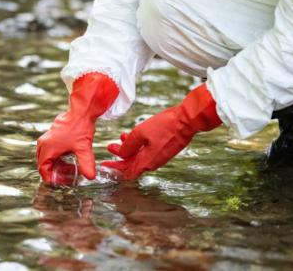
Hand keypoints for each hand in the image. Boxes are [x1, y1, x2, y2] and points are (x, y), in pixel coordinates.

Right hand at [37, 72, 118, 184]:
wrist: (81, 111)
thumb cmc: (80, 127)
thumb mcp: (84, 148)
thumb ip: (86, 163)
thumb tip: (90, 177)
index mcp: (47, 148)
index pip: (43, 170)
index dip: (52, 178)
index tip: (63, 182)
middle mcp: (44, 144)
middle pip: (44, 164)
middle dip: (56, 172)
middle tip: (69, 176)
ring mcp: (47, 139)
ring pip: (47, 158)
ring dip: (57, 165)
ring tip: (71, 168)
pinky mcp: (52, 136)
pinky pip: (50, 151)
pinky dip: (58, 158)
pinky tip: (70, 159)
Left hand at [102, 84, 221, 179]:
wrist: (187, 120)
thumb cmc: (165, 126)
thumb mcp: (140, 133)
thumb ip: (128, 146)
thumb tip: (120, 155)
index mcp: (146, 162)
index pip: (127, 173)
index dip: (114, 169)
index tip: (105, 164)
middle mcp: (153, 162)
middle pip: (132, 164)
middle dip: (120, 156)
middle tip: (110, 147)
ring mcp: (160, 156)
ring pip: (140, 156)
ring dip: (129, 148)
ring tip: (121, 137)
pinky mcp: (165, 149)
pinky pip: (148, 151)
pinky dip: (139, 145)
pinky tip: (135, 134)